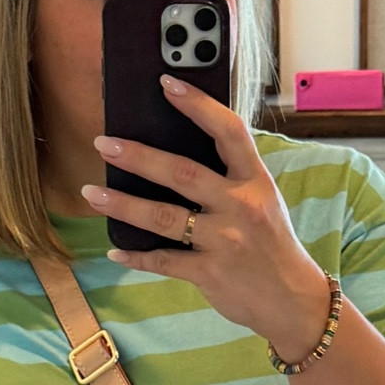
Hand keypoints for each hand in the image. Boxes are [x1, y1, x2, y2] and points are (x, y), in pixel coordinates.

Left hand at [80, 77, 332, 364]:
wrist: (292, 301)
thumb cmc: (272, 245)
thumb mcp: (264, 202)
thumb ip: (231, 177)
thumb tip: (180, 150)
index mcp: (255, 182)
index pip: (228, 132)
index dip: (198, 105)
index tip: (166, 83)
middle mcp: (240, 207)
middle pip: (182, 173)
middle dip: (139, 156)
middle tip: (103, 144)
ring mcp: (224, 242)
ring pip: (164, 218)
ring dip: (124, 204)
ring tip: (92, 193)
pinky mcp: (210, 274)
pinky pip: (164, 261)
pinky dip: (136, 257)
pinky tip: (114, 251)